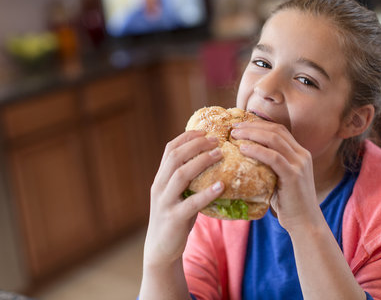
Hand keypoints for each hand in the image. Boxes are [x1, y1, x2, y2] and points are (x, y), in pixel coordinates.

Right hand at [143, 130, 224, 267]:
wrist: (161, 249)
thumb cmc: (175, 218)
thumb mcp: (178, 194)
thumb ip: (188, 179)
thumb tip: (212, 160)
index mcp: (160, 178)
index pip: (169, 150)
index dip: (186, 137)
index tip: (204, 131)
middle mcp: (159, 187)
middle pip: (175, 157)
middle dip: (196, 145)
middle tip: (216, 139)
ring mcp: (165, 202)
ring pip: (181, 175)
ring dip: (201, 161)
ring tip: (220, 154)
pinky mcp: (173, 218)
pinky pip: (191, 203)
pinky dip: (207, 193)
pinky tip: (221, 185)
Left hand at [231, 121, 321, 230]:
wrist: (305, 223)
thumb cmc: (289, 204)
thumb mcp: (280, 179)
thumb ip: (270, 167)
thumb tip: (245, 158)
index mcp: (300, 153)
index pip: (279, 130)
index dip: (259, 124)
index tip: (241, 125)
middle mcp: (302, 155)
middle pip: (275, 130)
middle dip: (253, 126)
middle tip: (234, 127)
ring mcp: (299, 164)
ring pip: (274, 139)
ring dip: (252, 134)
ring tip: (235, 135)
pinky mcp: (293, 175)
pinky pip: (273, 157)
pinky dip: (257, 150)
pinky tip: (242, 149)